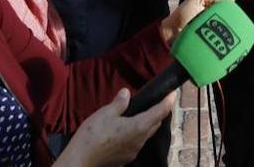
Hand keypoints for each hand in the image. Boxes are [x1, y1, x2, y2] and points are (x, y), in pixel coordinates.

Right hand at [54, 87, 175, 166]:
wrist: (80, 160)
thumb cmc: (92, 136)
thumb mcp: (105, 113)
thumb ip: (119, 103)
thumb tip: (127, 93)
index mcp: (138, 127)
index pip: (159, 112)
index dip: (168, 102)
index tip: (173, 94)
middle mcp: (140, 141)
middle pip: (155, 124)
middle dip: (158, 113)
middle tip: (156, 102)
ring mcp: (133, 152)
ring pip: (145, 135)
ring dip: (146, 124)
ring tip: (139, 114)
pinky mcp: (125, 159)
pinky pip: (136, 143)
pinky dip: (136, 134)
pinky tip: (125, 130)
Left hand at [159, 0, 250, 45]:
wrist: (171, 36)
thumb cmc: (181, 15)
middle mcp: (215, 10)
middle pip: (232, 7)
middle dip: (236, 10)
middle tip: (233, 13)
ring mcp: (216, 24)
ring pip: (231, 21)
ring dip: (233, 23)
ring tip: (228, 26)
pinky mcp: (215, 36)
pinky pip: (226, 34)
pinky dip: (231, 35)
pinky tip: (231, 37)